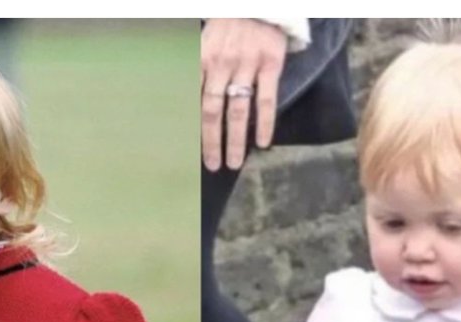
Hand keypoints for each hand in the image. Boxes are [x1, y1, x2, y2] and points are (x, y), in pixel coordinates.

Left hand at [201, 19, 287, 171]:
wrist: (257, 2)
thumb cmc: (228, 23)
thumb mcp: (205, 42)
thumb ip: (198, 72)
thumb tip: (190, 106)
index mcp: (202, 59)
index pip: (194, 100)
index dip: (192, 128)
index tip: (191, 152)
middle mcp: (222, 63)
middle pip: (213, 111)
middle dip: (211, 142)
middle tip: (213, 165)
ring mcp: (247, 64)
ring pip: (239, 109)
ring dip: (235, 140)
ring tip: (234, 163)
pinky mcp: (270, 63)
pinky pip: (267, 99)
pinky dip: (265, 123)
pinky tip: (264, 143)